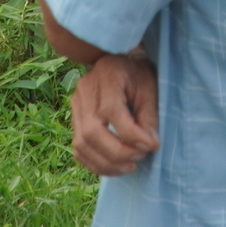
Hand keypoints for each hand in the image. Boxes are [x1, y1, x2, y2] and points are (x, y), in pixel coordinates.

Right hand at [69, 52, 159, 176]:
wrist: (118, 61)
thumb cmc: (138, 74)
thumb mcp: (149, 89)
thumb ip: (149, 117)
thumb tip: (149, 146)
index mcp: (107, 76)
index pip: (112, 112)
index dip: (132, 135)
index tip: (152, 146)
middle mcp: (85, 91)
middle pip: (92, 132)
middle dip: (118, 153)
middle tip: (139, 158)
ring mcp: (76, 106)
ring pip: (82, 144)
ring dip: (107, 163)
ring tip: (129, 166)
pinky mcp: (74, 119)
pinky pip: (78, 149)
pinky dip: (95, 163)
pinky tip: (114, 166)